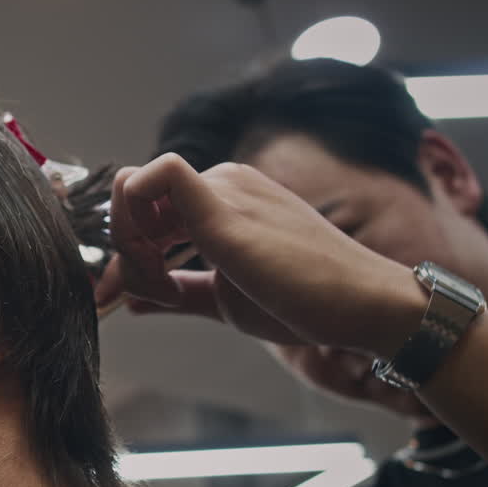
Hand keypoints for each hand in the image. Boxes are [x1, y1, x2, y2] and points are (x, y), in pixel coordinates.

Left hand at [94, 153, 424, 357]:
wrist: (363, 307)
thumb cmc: (304, 302)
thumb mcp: (225, 299)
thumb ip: (179, 292)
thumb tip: (131, 301)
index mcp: (224, 195)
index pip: (147, 205)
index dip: (127, 252)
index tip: (129, 296)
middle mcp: (222, 180)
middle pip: (133, 199)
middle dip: (125, 256)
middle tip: (149, 298)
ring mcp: (224, 186)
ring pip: (132, 195)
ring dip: (130, 254)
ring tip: (165, 294)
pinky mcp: (222, 206)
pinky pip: (151, 179)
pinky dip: (133, 230)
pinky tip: (159, 279)